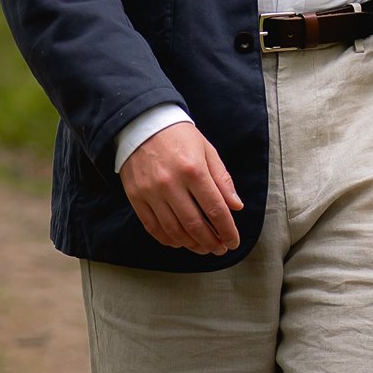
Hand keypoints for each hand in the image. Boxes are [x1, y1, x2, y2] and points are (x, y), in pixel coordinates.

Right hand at [120, 121, 243, 254]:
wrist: (142, 124)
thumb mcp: (207, 150)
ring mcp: (151, 193)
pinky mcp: (136, 197)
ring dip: (192, 244)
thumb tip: (236, 207)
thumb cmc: (180, 136)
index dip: (227, 230)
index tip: (234, 242)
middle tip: (220, 249)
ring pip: (174, 230)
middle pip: (195, 224)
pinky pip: (153, 227)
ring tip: (204, 248)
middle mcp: (171, 184)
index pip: (215, 209)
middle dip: (211, 242)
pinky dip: (168, 240)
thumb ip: (222, 179)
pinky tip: (180, 242)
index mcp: (194, 170)